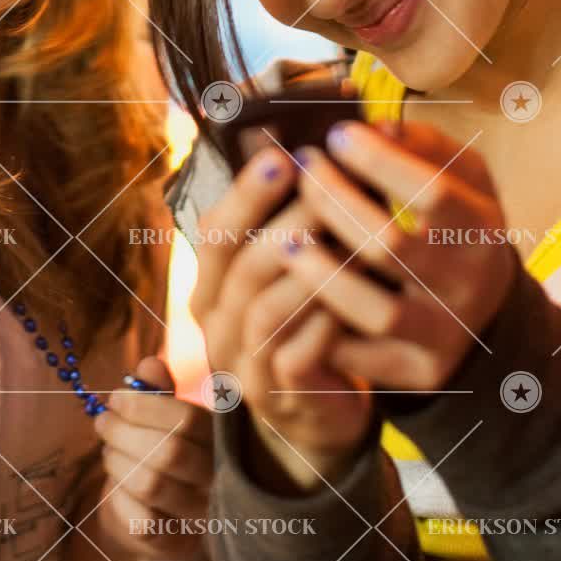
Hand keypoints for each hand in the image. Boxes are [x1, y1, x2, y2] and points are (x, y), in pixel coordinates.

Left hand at [91, 356, 213, 558]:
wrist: (147, 508)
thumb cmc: (156, 448)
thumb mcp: (160, 415)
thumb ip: (157, 389)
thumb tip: (149, 365)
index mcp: (222, 439)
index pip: (188, 420)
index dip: (145, 406)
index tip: (115, 398)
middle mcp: (220, 480)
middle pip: (169, 453)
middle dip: (125, 432)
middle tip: (102, 421)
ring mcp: (201, 516)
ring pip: (152, 485)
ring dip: (118, 460)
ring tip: (107, 449)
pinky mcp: (178, 544)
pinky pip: (141, 520)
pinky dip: (119, 496)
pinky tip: (115, 481)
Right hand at [187, 142, 371, 490]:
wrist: (317, 410)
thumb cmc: (306, 323)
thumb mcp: (288, 272)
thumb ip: (287, 225)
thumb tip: (309, 151)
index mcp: (212, 285)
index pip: (215, 231)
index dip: (246, 193)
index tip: (282, 154)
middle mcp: (216, 323)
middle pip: (241, 265)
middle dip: (285, 221)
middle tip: (326, 187)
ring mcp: (242, 363)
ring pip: (264, 311)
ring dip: (308, 272)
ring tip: (348, 238)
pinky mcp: (277, 397)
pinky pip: (292, 359)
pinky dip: (319, 328)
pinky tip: (348, 303)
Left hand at [284, 121, 519, 397]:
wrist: (483, 312)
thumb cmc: (454, 226)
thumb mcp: (462, 179)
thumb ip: (426, 145)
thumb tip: (377, 128)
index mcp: (482, 230)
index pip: (433, 193)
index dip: (379, 163)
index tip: (336, 135)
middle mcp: (469, 285)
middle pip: (391, 247)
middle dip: (333, 204)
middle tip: (301, 173)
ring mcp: (443, 333)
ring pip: (372, 309)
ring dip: (319, 271)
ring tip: (284, 238)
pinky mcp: (417, 371)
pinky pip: (359, 353)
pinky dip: (320, 325)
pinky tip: (292, 293)